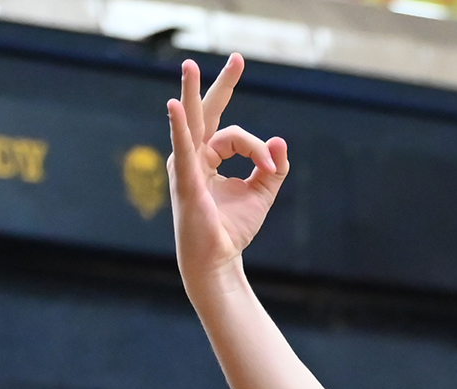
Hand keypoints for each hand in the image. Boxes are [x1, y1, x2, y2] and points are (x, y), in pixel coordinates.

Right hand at [168, 56, 290, 290]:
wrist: (218, 260)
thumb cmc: (232, 229)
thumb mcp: (261, 194)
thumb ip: (273, 168)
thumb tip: (280, 141)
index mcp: (208, 157)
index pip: (236, 135)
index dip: (258, 148)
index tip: (271, 166)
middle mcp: (194, 156)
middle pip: (207, 112)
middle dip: (222, 85)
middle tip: (238, 58)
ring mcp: (186, 167)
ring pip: (193, 123)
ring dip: (190, 93)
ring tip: (190, 65)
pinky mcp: (184, 181)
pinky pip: (183, 149)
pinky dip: (180, 127)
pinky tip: (175, 107)